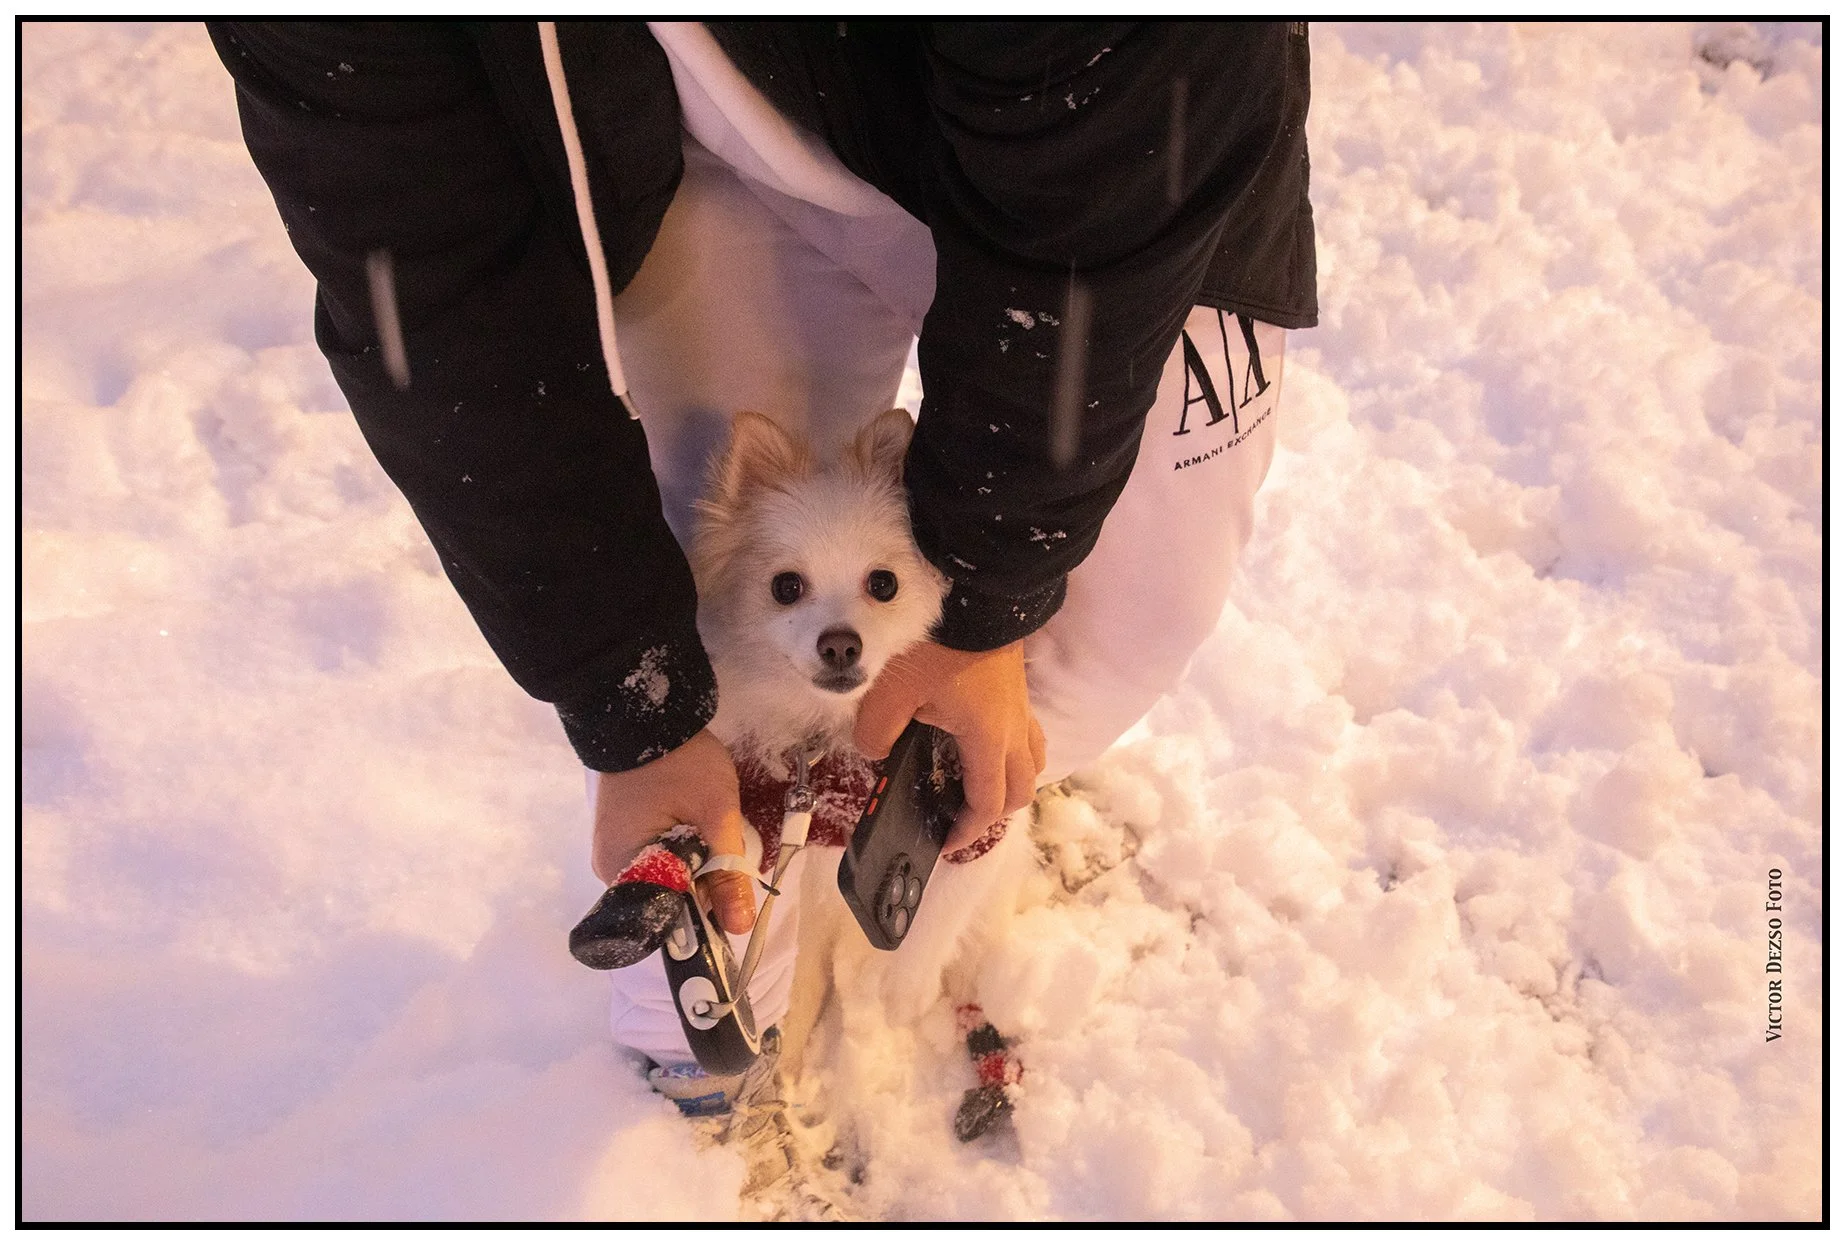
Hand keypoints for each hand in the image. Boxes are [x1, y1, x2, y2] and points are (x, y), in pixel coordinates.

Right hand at [591, 729, 756, 933]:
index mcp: (623, 871)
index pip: (668, 920)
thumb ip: (728, 873)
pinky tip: (699, 831)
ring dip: (696, 868)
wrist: (649, 713)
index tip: (735, 900)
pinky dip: (682, 853)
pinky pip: (656, 860)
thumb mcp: (715, 815)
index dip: (706, 914)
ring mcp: (615, 852)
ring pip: (665, 880)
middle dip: (704, 886)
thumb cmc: (680, 761)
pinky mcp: (623, 835)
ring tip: (713, 834)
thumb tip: (739, 928)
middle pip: (666, 902)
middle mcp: (610, 871)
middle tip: (728, 852)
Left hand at [854, 639, 1046, 852]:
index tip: (943, 843)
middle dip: (995, 811)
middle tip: (960, 816)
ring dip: (1010, 778)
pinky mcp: (1015, 682)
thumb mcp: (888, 694)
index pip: (988, 804)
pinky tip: (977, 734)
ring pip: (1032, 757)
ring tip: (976, 780)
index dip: (966, 832)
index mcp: (987, 739)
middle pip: (1022, 788)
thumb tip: (874, 753)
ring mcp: (1020, 704)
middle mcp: (1013, 728)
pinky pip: (1025, 729)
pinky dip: (1010, 747)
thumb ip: (873, 735)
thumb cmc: (934, 645)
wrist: (974, 589)